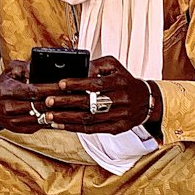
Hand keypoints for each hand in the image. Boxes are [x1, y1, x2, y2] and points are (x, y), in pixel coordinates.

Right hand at [0, 60, 66, 133]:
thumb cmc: (4, 85)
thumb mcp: (11, 70)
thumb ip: (24, 66)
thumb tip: (38, 67)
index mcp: (7, 91)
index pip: (33, 91)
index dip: (50, 88)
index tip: (63, 85)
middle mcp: (9, 108)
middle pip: (39, 105)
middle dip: (56, 100)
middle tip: (71, 95)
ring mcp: (14, 120)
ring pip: (40, 117)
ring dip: (55, 112)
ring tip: (68, 105)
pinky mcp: (19, 129)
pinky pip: (38, 125)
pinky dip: (49, 120)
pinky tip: (59, 114)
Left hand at [41, 56, 156, 134]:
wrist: (146, 101)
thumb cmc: (125, 81)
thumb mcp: (114, 66)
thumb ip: (96, 65)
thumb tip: (79, 69)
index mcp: (119, 82)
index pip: (95, 84)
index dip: (77, 84)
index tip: (60, 84)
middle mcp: (120, 100)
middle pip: (89, 103)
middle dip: (66, 103)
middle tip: (48, 101)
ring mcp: (119, 116)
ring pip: (89, 119)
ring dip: (67, 118)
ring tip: (50, 116)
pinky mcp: (117, 128)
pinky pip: (93, 130)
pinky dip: (75, 128)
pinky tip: (61, 125)